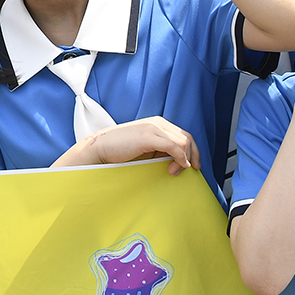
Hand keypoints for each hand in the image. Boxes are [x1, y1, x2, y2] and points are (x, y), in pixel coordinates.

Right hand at [54, 117, 199, 175]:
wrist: (101, 147)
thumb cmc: (122, 151)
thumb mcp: (147, 149)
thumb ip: (162, 151)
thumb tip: (180, 162)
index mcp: (158, 124)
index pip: (184, 136)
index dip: (193, 152)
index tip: (193, 166)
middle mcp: (158, 123)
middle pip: (187, 139)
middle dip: (190, 156)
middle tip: (186, 171)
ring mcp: (153, 127)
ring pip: (183, 143)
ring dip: (183, 160)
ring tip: (173, 172)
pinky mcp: (148, 136)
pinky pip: (173, 146)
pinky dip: (179, 158)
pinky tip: (176, 167)